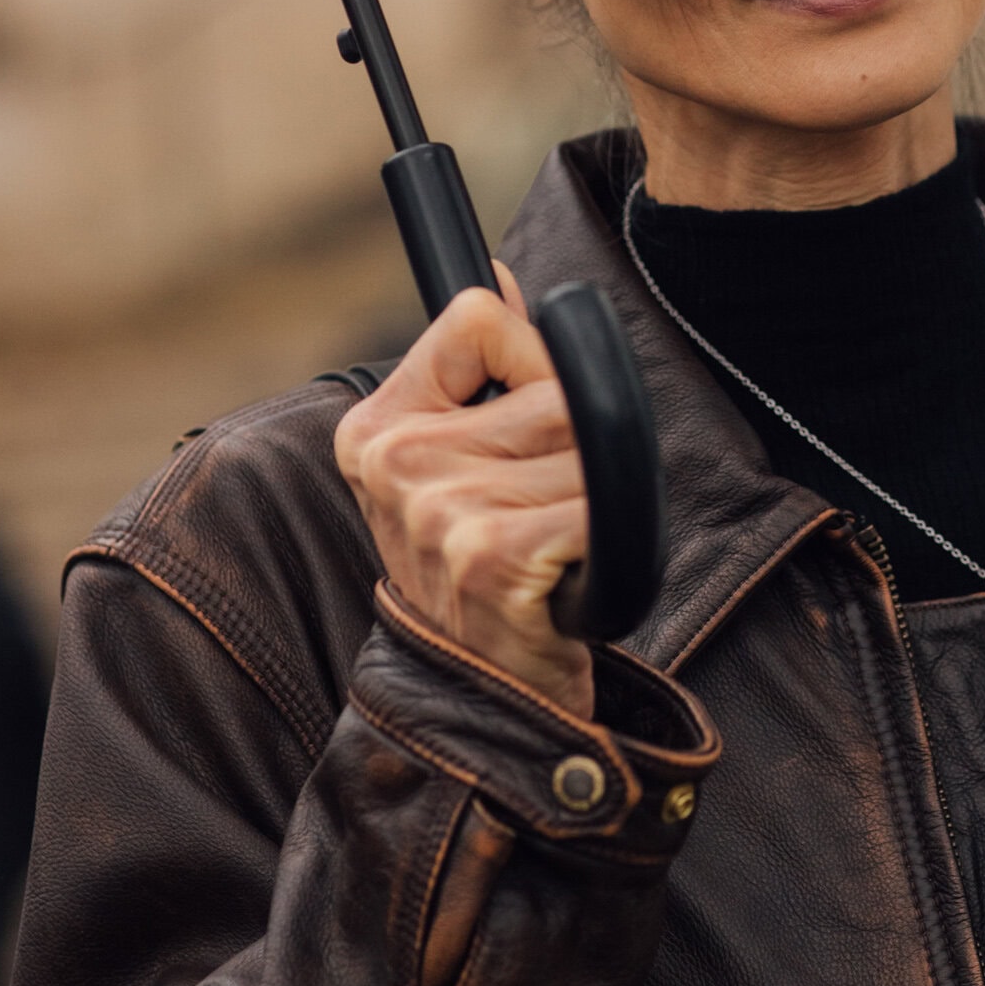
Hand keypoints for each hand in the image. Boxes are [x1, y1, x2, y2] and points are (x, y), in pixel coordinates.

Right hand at [335, 265, 593, 717]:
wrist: (481, 706)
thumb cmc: (479, 578)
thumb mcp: (448, 469)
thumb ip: (472, 370)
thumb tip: (503, 279)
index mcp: (374, 430)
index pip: (479, 319)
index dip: (532, 362)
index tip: (526, 425)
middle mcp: (396, 463)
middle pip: (555, 386)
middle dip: (580, 446)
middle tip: (550, 511)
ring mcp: (441, 509)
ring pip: (589, 443)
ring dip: (597, 500)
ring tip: (558, 548)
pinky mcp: (494, 555)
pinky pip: (601, 503)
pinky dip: (611, 540)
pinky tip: (569, 578)